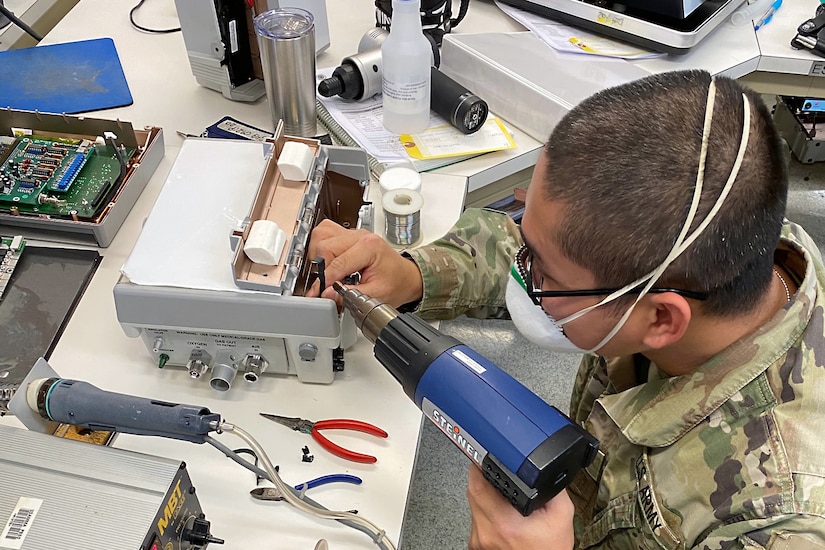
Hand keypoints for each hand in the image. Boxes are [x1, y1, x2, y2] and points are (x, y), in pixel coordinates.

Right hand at [307, 220, 423, 307]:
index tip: (319, 293)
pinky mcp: (347, 235)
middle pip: (325, 246)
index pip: (338, 262)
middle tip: (326, 285)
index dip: (326, 280)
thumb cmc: (396, 282)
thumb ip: (350, 295)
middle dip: (322, 269)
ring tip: (326, 272)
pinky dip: (321, 247)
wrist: (405, 277)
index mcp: (370, 246)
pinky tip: (328, 262)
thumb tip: (328, 294)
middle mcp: (360, 236)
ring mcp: (352, 233)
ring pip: (321, 235)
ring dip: (318, 255)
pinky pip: (325, 233)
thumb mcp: (376, 295)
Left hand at [467, 467, 574, 549]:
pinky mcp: (476, 543)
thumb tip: (545, 469)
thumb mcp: (561, 517)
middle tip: (497, 469)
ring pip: (472, 503)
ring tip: (503, 492)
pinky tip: (500, 510)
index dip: (481, 465)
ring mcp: (478, 539)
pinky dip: (485, 509)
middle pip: (472, 490)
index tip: (489, 456)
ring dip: (484, 492)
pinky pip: (475, 517)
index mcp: (504, 522)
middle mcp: (486, 531)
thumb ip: (553, 490)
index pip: (479, 484)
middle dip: (483, 475)